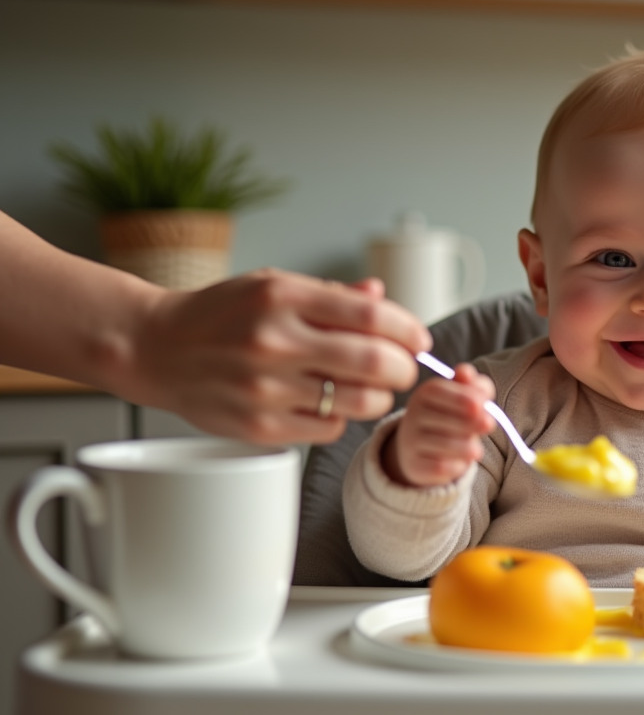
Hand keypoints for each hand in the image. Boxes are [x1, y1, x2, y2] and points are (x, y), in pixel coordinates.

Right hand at [128, 269, 431, 443]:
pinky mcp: (259, 426)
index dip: (409, 331)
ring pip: (359, 402)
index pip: (373, 316)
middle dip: (404, 368)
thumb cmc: (220, 314)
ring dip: (378, 397)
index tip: (418, 339)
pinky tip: (328, 404)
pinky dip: (340, 418)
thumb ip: (332, 295)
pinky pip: (329, 428)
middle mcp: (275, 341)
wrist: (154, 348)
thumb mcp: (272, 285)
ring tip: (369, 387)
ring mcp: (266, 387)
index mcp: (283, 297)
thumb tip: (382, 295)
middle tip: (403, 369)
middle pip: (376, 363)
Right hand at [386, 362, 495, 486]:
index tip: (483, 404)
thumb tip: (466, 372)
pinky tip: (461, 462)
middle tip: (489, 425)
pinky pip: (440, 467)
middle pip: (444, 418)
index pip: (438, 391)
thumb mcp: (464, 398)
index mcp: (424, 394)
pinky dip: (456, 466)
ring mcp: (411, 442)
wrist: (421, 448)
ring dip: (467, 447)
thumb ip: (473, 385)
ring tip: (477, 450)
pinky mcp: (414, 466)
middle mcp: (413, 416)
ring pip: (444, 444)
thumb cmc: (451, 417)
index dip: (462, 396)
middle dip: (471, 422)